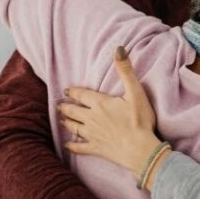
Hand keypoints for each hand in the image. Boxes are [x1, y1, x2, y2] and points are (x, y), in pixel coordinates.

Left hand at [58, 46, 161, 176]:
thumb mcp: (136, 92)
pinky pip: (79, 147)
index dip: (73, 91)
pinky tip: (67, 145)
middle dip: (65, 106)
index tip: (67, 90)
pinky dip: (71, 145)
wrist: (140, 150)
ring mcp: (92, 135)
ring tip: (61, 119)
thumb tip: (118, 49)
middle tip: (59, 104)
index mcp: (100, 104)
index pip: (81, 95)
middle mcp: (91, 118)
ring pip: (73, 127)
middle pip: (73, 110)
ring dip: (66, 122)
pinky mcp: (96, 149)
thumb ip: (126, 71)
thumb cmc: (140, 120)